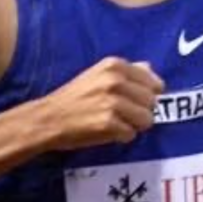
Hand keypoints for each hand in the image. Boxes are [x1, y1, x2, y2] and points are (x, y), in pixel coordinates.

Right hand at [41, 57, 163, 150]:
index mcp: (115, 65)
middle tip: (121, 114)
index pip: (154, 83)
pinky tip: (107, 131)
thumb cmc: (74, 97)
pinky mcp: (108, 122)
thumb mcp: (99, 75)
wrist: (48, 118)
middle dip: (140, 111)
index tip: (132, 101)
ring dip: (133, 125)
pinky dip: (121, 137)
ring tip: (115, 122)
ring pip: (146, 119)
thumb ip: (126, 72)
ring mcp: (112, 101)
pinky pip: (131, 134)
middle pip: (152, 102)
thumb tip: (150, 69)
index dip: (145, 96)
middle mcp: (115, 80)